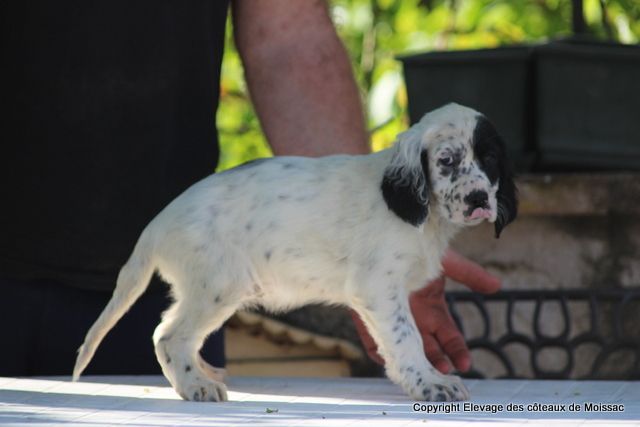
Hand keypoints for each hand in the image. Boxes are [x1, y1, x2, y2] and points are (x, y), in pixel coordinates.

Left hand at [352, 249, 499, 373]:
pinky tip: (385, 359)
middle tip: (444, 371)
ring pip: (404, 347)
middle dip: (438, 361)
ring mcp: (393, 316)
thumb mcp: (447, 262)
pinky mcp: (369, 314)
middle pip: (428, 347)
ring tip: (420, 370)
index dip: (457, 350)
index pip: (449, 336)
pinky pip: (372, 338)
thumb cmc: (419, 247)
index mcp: (433, 307)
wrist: (388, 238)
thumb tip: (497, 285)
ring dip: (413, 360)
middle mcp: (415, 316)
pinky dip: (378, 350)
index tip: (465, 363)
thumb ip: (469, 275)